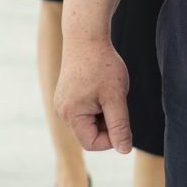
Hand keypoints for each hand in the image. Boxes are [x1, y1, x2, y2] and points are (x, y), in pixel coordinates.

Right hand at [55, 36, 133, 153]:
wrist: (86, 36)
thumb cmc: (102, 65)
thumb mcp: (115, 97)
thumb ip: (120, 126)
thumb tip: (124, 150)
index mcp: (71, 115)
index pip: (92, 144)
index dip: (112, 138)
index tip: (123, 119)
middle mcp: (62, 112)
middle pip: (90, 135)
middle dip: (108, 123)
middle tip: (116, 100)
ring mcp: (63, 104)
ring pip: (89, 123)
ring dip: (104, 113)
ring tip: (108, 91)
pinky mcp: (67, 96)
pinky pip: (85, 111)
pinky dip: (98, 105)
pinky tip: (102, 88)